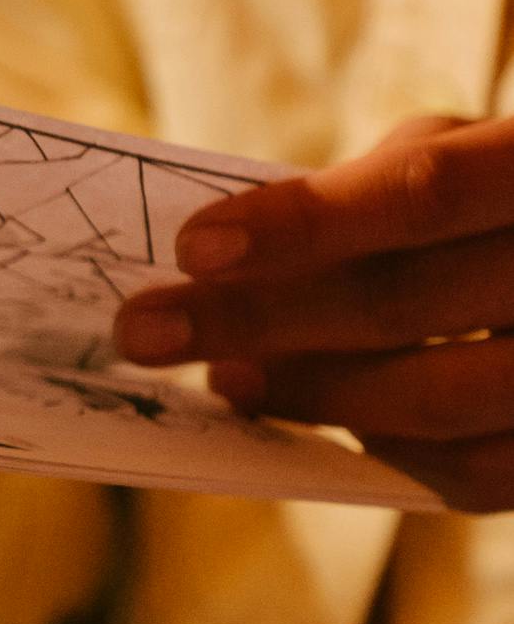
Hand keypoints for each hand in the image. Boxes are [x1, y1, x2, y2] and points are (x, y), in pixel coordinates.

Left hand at [111, 115, 513, 510]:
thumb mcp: (473, 149)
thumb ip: (374, 187)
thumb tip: (228, 255)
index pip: (428, 188)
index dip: (306, 221)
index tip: (192, 246)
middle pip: (412, 303)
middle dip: (262, 320)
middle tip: (145, 331)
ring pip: (441, 401)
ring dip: (312, 394)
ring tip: (225, 379)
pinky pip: (477, 474)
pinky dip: (386, 448)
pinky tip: (324, 418)